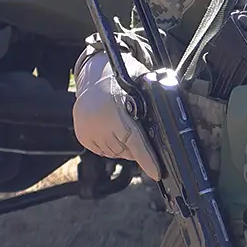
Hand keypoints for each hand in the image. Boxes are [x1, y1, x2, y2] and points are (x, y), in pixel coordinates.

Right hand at [72, 49, 160, 179]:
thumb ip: (149, 108)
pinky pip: (102, 150)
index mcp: (114, 111)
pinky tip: (112, 129)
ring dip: (123, 146)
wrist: (92, 73)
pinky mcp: (82, 135)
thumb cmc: (120, 78)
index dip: (147, 159)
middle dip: (136, 147)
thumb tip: (164, 130)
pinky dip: (111, 144)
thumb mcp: (139, 88)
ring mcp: (88, 131)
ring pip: (114, 153)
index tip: (156, 173)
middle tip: (138, 129)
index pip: (134, 140)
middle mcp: (98, 123)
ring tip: (123, 125)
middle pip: (125, 150)